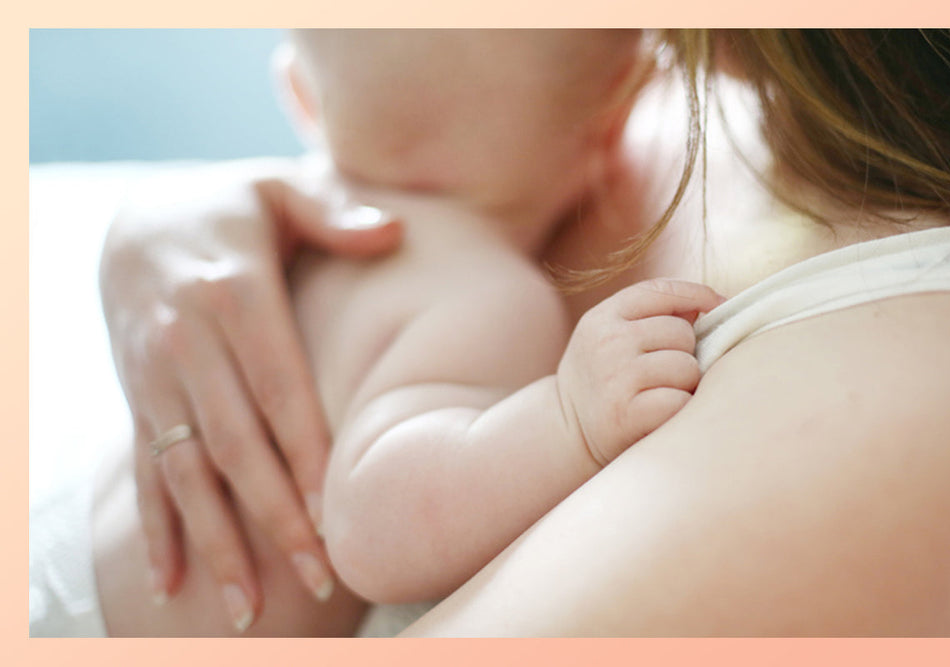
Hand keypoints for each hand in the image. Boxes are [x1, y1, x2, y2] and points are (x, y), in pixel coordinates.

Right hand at [100, 158, 401, 630]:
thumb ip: (334, 216)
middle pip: (236, 442)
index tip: (335, 511)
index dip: (306, 452)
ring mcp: (154, 373)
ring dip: (216, 539)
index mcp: (235, 293)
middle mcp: (188, 341)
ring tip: (247, 603)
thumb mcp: (276, 191)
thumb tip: (395, 230)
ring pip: (186, 469)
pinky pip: (143, 467)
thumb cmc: (227, 205)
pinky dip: (157, 524)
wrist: (135, 213)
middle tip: (317, 575)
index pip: (279, 387)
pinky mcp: (136, 394)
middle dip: (274, 515)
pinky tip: (171, 578)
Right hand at [556, 278, 724, 465]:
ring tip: (662, 392)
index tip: (718, 306)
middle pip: (682, 333)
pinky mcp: (627, 413)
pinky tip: (661, 413)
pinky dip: (679, 409)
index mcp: (604, 317)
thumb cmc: (601, 380)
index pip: (662, 291)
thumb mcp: (609, 338)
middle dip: (685, 353)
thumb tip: (707, 303)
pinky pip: (680, 400)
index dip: (698, 295)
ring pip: (687, 367)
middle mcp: (608, 342)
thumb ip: (650, 316)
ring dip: (685, 384)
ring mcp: (616, 376)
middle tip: (666, 373)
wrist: (565, 431)